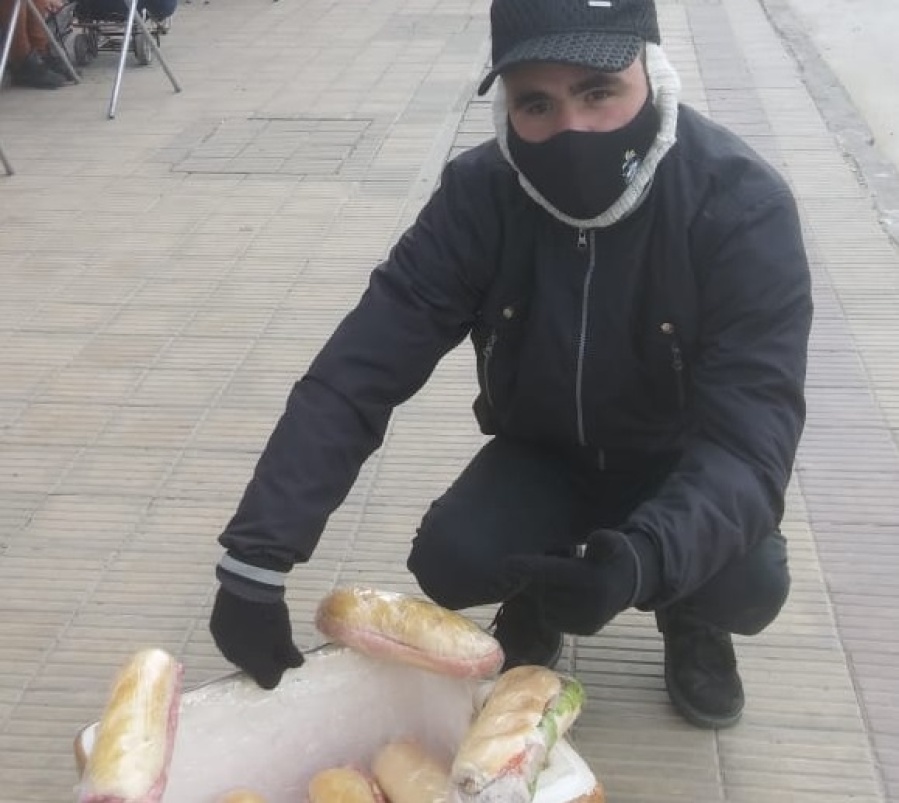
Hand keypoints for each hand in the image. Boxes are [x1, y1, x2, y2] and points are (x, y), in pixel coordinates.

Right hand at [209, 585, 303, 688]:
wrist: (247, 586)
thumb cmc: (271, 613)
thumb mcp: (285, 634)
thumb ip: (290, 654)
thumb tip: (297, 665)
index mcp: (254, 664)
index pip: (268, 682)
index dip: (278, 672)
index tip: (285, 657)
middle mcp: (235, 660)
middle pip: (252, 669)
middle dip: (263, 660)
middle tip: (274, 641)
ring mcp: (222, 644)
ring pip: (240, 655)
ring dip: (249, 648)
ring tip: (260, 627)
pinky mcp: (215, 629)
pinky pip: (229, 640)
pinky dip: (238, 635)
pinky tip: (246, 620)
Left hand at [503, 529, 656, 635]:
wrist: (629, 584)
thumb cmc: (613, 557)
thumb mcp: (613, 543)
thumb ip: (604, 542)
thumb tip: (597, 538)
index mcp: (591, 580)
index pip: (550, 573)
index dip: (527, 568)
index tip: (506, 563)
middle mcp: (588, 606)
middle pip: (543, 589)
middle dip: (537, 577)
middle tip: (546, 564)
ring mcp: (585, 622)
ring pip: (545, 604)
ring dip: (543, 592)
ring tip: (559, 580)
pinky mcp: (582, 631)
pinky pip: (553, 617)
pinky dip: (550, 606)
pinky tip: (561, 595)